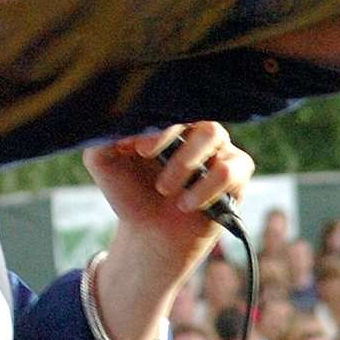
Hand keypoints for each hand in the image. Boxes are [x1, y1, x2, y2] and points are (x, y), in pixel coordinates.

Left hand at [84, 122, 251, 259]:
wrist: (150, 235)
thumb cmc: (130, 193)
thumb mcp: (105, 163)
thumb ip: (103, 137)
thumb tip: (117, 119)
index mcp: (168, 119)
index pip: (170, 103)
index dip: (157, 125)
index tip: (139, 150)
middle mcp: (195, 127)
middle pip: (194, 113)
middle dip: (172, 147)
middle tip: (156, 179)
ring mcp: (219, 148)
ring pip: (214, 135)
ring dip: (186, 165)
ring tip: (167, 191)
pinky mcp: (236, 174)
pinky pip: (229, 170)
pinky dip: (205, 188)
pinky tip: (187, 204)